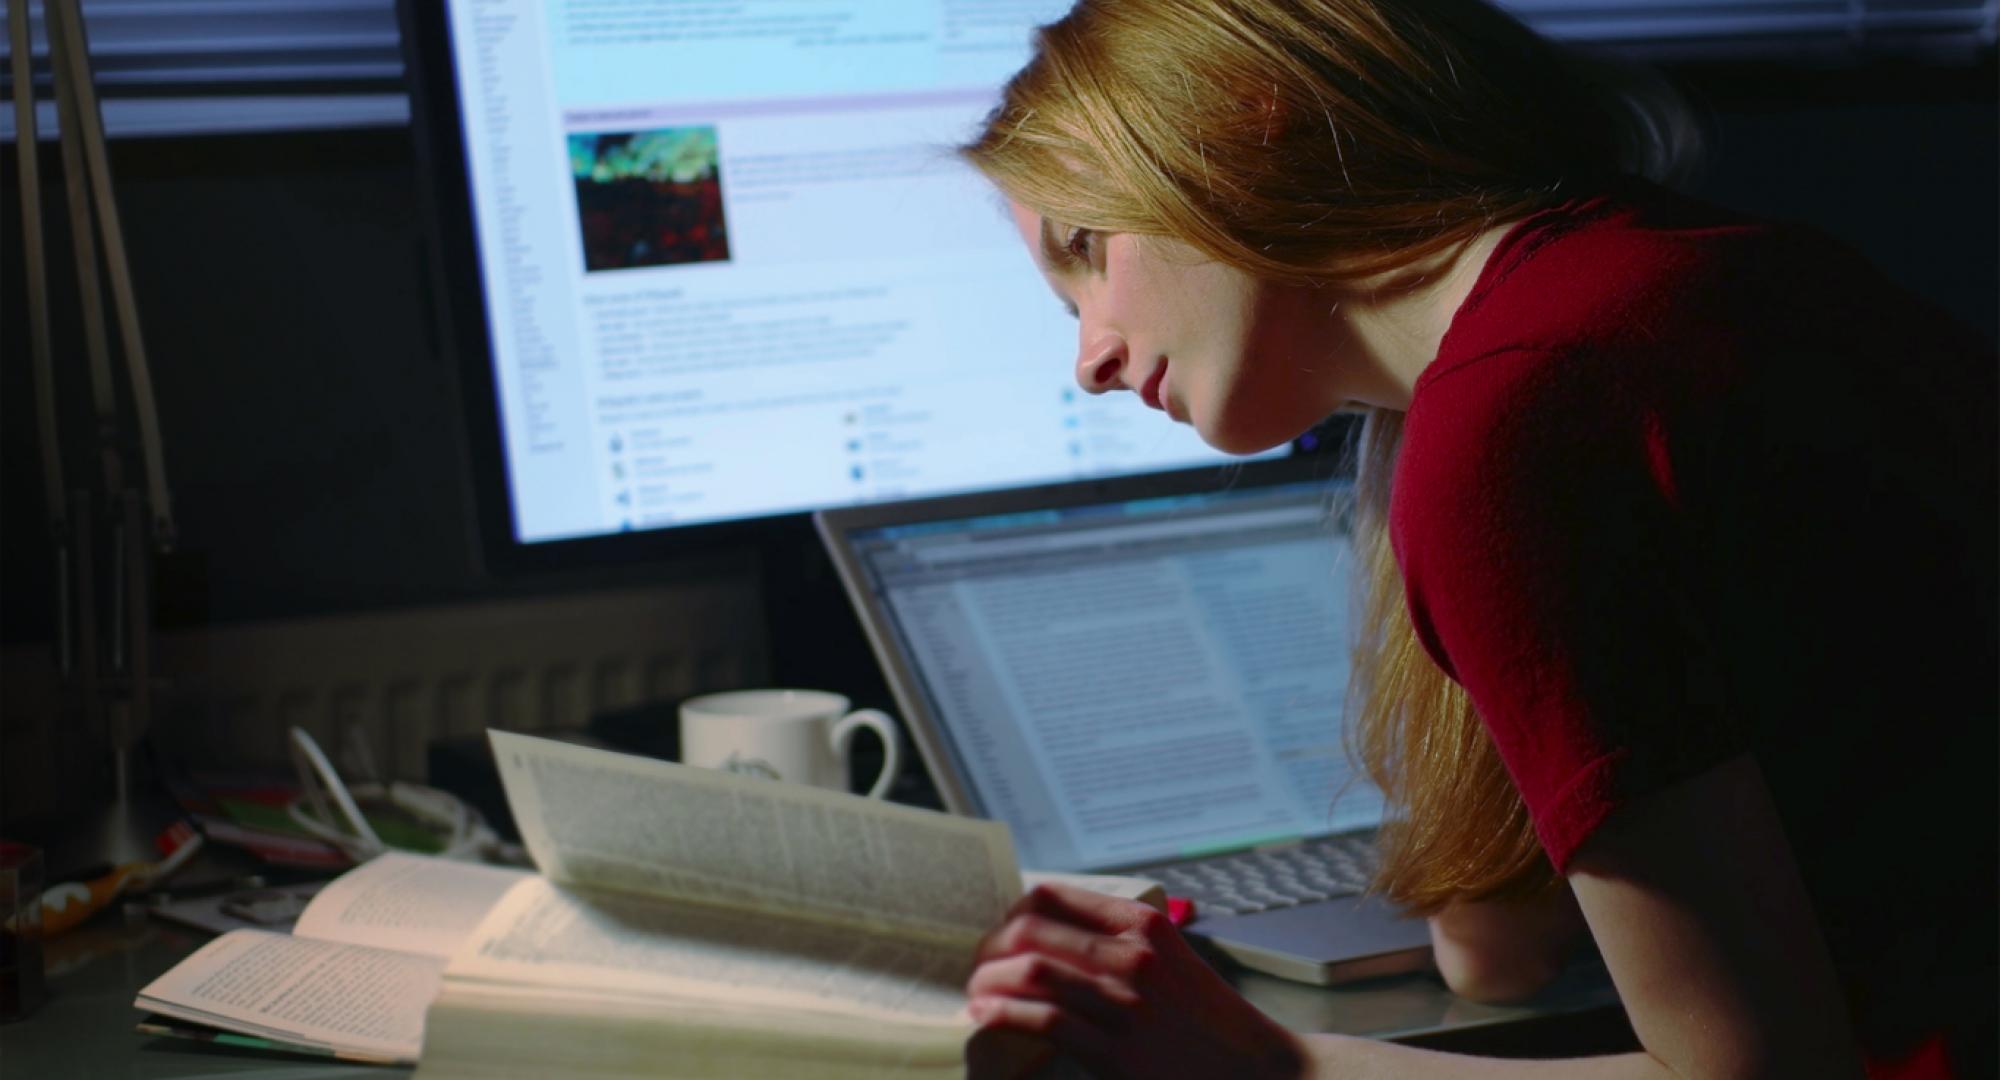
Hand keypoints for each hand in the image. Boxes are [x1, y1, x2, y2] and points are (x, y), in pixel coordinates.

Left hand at [965, 884, 1305, 1078]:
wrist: (1262, 1074)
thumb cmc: (1210, 1024)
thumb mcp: (1171, 963)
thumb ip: (1119, 947)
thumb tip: (1053, 944)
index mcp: (1143, 924)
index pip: (1051, 897)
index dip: (1009, 914)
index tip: (997, 936)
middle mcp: (1132, 955)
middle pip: (1029, 930)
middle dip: (989, 948)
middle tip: (977, 969)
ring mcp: (1125, 1003)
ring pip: (1030, 970)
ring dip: (988, 981)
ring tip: (975, 995)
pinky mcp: (1117, 1052)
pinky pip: (1044, 1019)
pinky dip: (1004, 1014)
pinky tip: (986, 1017)